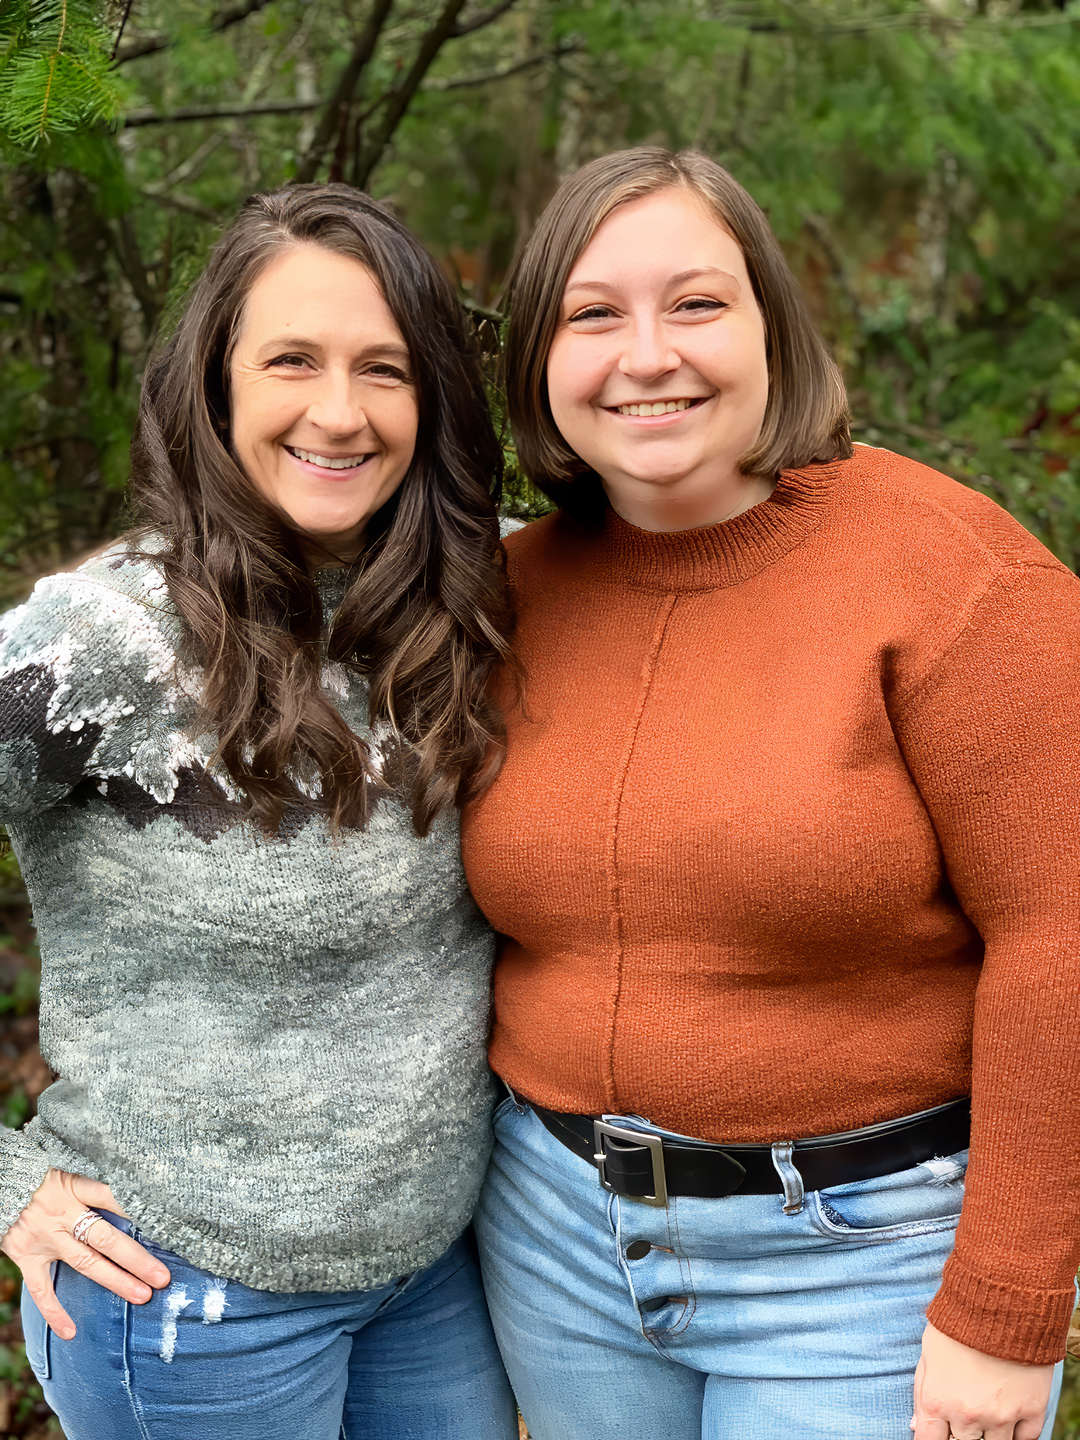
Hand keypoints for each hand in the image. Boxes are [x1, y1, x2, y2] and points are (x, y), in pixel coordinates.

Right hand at [0, 1169, 170, 1340]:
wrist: (2, 1183)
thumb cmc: (40, 1180)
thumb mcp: (69, 1174)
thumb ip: (95, 1190)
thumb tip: (132, 1205)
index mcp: (75, 1188)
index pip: (113, 1198)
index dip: (138, 1213)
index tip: (166, 1229)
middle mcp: (63, 1214)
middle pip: (107, 1237)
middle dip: (137, 1259)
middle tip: (163, 1277)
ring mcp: (45, 1238)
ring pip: (85, 1263)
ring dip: (115, 1281)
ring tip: (142, 1296)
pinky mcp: (26, 1256)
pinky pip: (41, 1289)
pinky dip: (54, 1312)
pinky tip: (71, 1331)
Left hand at [911, 1323, 1054, 1439]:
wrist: (1002, 1300)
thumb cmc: (959, 1321)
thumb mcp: (928, 1351)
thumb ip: (922, 1392)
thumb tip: (917, 1425)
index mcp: (938, 1401)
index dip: (932, 1438)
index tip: (938, 1431)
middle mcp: (969, 1416)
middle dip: (960, 1433)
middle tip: (964, 1411)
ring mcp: (1002, 1417)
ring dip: (989, 1433)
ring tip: (986, 1408)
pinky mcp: (1032, 1411)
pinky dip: (1016, 1433)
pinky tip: (1009, 1415)